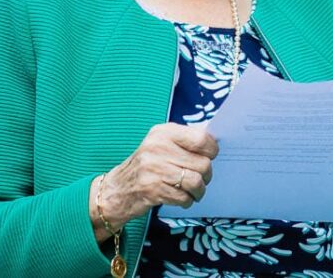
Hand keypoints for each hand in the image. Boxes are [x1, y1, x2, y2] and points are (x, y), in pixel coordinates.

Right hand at [90, 123, 218, 239]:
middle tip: (202, 179)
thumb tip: (215, 143)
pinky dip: (187, 201)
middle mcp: (157, 147)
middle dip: (207, 175)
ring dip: (199, 191)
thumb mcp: (161, 144)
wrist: (116, 190)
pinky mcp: (151, 189)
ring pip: (195, 182)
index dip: (212, 150)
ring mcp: (153, 168)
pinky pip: (183, 197)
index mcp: (163, 132)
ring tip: (194, 191)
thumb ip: (185, 141)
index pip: (201, 139)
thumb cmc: (147, 166)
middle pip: (202, 163)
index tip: (210, 156)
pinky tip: (181, 199)